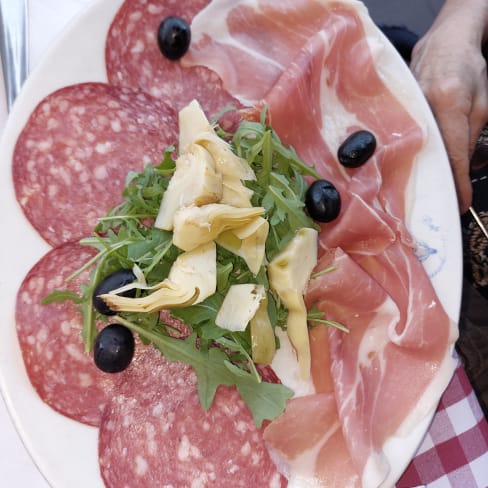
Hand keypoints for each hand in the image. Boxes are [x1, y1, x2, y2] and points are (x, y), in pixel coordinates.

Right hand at [411, 0, 487, 212]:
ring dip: (423, 172)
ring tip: (428, 190)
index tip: (460, 203)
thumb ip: (471, 136)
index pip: (453, 153)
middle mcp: (422, 109)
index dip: (457, 183)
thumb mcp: (483, 101)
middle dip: (438, 183)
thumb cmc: (467, 67)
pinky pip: (405, 141)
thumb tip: (461, 168)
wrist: (442, 42)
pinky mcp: (396, 114)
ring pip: (415, 151)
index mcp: (448, 102)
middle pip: (430, 157)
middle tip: (443, 203)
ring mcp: (405, 112)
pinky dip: (413, 156)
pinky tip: (415, 167)